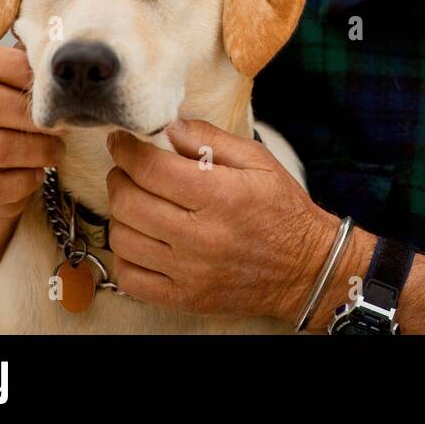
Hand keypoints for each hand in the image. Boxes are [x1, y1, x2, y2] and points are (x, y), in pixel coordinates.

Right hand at [0, 35, 65, 218]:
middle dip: (38, 118)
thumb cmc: (7, 113)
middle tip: (65, 126)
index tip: (53, 84)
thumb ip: (26, 62)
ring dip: (38, 152)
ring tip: (56, 151)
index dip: (20, 68)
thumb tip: (59, 50)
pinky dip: (23, 182)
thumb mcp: (12, 80)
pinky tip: (36, 175)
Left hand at [104, 118, 337, 320]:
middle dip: (119, 177)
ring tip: (137, 202)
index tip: (121, 141)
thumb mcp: (258, 160)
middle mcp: (202, 237)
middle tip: (127, 169)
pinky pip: (129, 276)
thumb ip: (209, 138)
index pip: (151, 169)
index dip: (127, 149)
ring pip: (123, 239)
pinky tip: (141, 238)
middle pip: (129, 203)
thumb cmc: (281, 209)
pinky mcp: (183, 299)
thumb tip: (167, 124)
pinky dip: (125, 254)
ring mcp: (189, 272)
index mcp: (222, 196)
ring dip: (121, 214)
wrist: (305, 268)